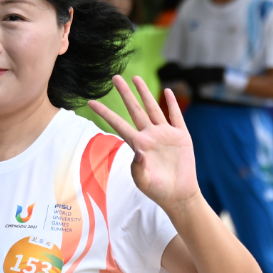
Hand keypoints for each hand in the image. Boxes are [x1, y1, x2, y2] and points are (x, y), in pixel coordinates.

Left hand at [88, 76, 200, 211]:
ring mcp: (165, 134)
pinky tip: (168, 92)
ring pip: (153, 108)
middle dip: (125, 93)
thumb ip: (138, 169)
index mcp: (138, 144)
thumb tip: (139, 153)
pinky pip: (175, 116)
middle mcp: (149, 135)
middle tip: (114, 77)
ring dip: (146, 93)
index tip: (91, 101)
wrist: (179, 195)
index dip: (105, 112)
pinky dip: (172, 104)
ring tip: (136, 78)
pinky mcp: (181, 136)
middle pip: (135, 109)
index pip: (118, 124)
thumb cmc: (157, 190)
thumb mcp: (144, 182)